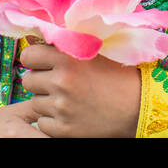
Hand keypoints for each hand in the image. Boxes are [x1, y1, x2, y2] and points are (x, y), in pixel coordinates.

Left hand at [19, 44, 140, 136]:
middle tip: (57, 82)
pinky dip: (53, 120)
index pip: (28, 55)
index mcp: (68, 57)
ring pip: (34, 103)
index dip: (35, 59)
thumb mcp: (94, 50)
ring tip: (68, 98)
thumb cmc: (118, 74)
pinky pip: (42, 122)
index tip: (44, 63)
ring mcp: (62, 107)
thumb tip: (37, 37)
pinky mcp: (64, 129)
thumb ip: (67, 43)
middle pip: (28, 80)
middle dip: (40, 81)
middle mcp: (62, 81)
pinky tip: (70, 113)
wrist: (139, 106)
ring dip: (46, 101)